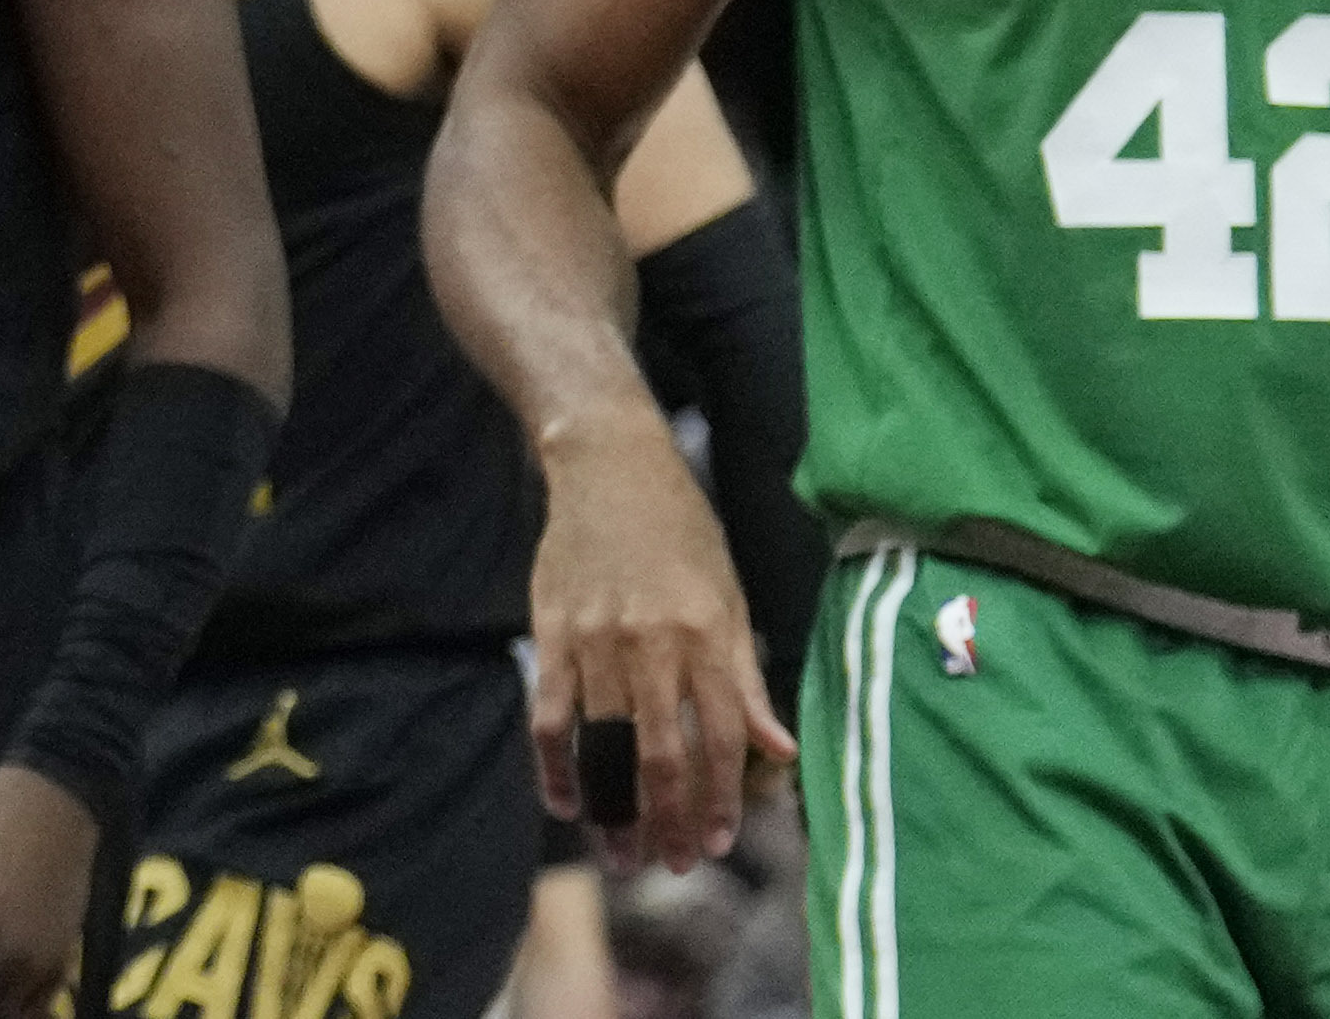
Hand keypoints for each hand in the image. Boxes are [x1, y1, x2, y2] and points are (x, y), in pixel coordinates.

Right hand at [521, 426, 789, 873]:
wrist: (608, 463)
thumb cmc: (680, 532)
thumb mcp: (729, 599)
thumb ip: (746, 682)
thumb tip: (779, 751)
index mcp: (705, 637)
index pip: (719, 740)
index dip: (720, 800)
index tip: (717, 843)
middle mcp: (652, 644)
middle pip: (660, 756)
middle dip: (668, 822)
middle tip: (670, 866)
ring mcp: (596, 641)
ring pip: (604, 746)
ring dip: (613, 809)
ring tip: (621, 853)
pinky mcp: (552, 632)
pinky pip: (550, 714)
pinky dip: (555, 765)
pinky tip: (566, 802)